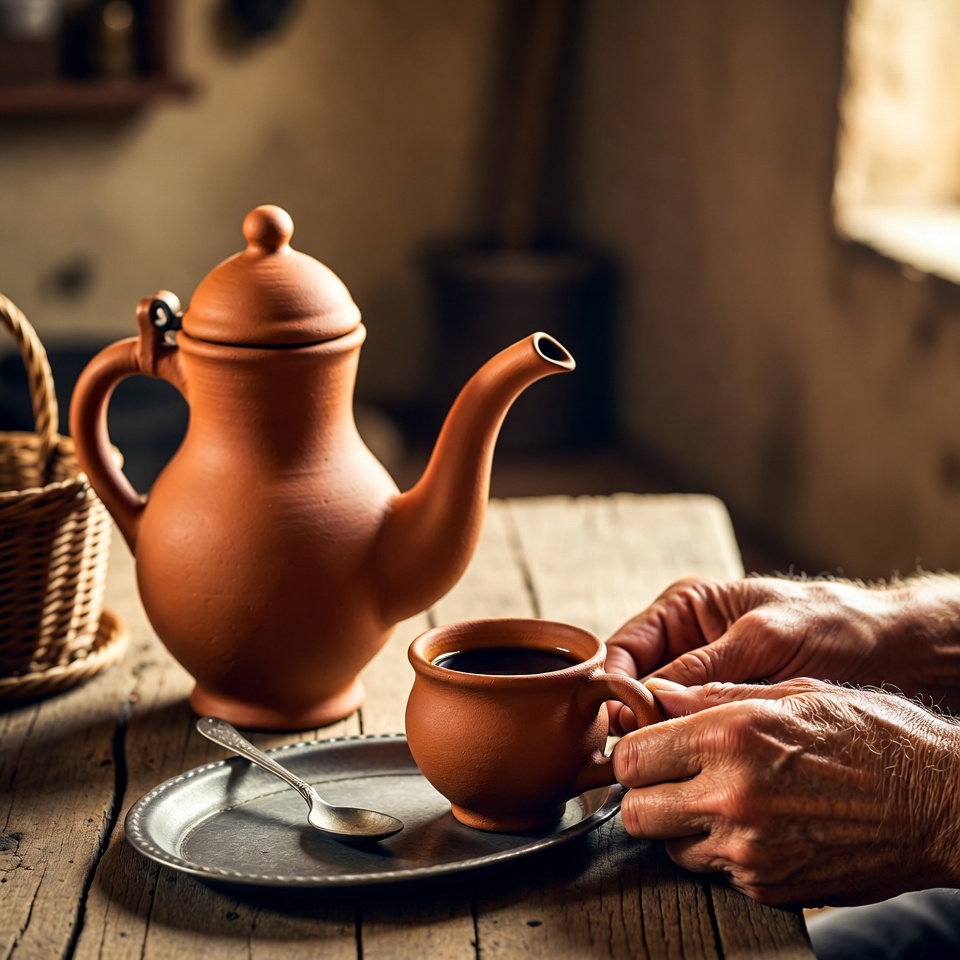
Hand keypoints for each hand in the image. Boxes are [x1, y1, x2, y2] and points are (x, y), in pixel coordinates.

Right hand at [605, 575, 959, 731]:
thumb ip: (704, 667)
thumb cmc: (831, 627)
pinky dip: (683, 746)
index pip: (625, 647)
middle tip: (633, 756)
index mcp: (685, 609)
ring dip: (655, 736)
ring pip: (657, 711)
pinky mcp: (724, 708)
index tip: (620, 723)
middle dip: (631, 716)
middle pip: (633, 683)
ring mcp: (703, 677)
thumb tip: (645, 699)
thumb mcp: (764, 640)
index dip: (614, 685)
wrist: (892, 651)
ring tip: (657, 766)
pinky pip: (688, 728)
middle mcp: (685, 641)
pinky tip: (687, 766)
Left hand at [613, 678, 959, 906]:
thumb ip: (712, 696)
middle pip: (636, 811)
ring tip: (718, 801)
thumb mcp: (792, 693)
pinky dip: (720, 854)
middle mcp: (730, 797)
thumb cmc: (872, 735)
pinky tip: (755, 826)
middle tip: (670, 779)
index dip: (633, 750)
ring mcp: (748, 851)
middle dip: (644, 794)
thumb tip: (657, 694)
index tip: (648, 747)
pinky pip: (713, 874)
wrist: (939, 802)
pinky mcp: (768, 888)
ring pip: (669, 847)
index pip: (630, 756)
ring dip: (680, 827)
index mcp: (729, 737)